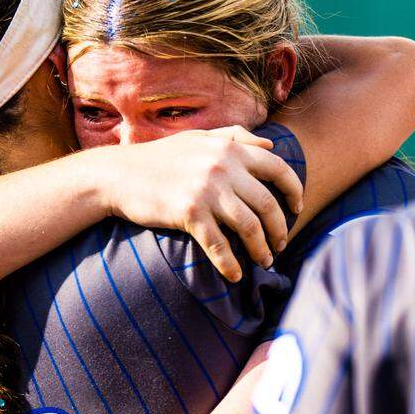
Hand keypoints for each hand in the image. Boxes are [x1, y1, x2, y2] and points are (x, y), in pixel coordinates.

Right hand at [96, 126, 302, 281]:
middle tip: (279, 245)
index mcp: (229, 147)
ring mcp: (206, 190)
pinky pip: (219, 245)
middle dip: (279, 229)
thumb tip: (270, 145)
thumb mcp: (198, 138)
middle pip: (268, 204)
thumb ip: (235, 137)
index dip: (294, 191)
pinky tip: (234, 276)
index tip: (296, 210)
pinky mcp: (189, 213)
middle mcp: (223, 166)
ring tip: (264, 262)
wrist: (117, 175)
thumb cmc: (159, 158)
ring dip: (261, 250)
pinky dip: (230, 265)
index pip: (278, 168)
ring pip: (250, 227)